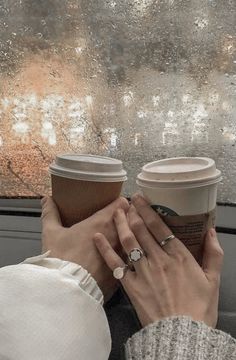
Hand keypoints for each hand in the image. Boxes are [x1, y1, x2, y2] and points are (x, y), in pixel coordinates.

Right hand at [41, 196, 128, 300]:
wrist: (67, 289)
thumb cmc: (61, 257)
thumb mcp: (51, 233)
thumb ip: (50, 213)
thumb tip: (46, 198)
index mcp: (102, 222)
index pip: (122, 204)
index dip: (123, 203)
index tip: (120, 204)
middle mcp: (117, 235)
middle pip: (132, 220)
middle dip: (130, 218)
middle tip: (125, 218)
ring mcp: (123, 254)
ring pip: (136, 240)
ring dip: (133, 237)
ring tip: (129, 236)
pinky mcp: (124, 272)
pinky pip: (132, 260)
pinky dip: (132, 256)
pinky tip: (127, 258)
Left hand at [94, 194, 223, 326]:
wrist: (182, 335)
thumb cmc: (198, 308)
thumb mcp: (213, 280)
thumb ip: (213, 253)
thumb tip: (211, 231)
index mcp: (178, 256)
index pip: (159, 226)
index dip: (148, 210)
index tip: (141, 198)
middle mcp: (158, 259)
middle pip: (141, 230)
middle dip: (133, 212)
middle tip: (127, 201)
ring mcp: (143, 271)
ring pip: (128, 241)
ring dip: (120, 224)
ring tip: (116, 211)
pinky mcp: (131, 285)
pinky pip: (116, 264)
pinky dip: (105, 249)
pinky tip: (97, 236)